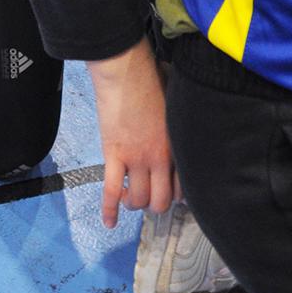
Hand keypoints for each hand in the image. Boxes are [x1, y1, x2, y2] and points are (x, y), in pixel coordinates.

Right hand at [88, 39, 176, 228]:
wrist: (125, 70)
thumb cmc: (152, 79)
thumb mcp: (174, 105)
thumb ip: (178, 126)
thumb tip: (182, 130)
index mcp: (176, 146)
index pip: (182, 188)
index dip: (175, 195)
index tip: (169, 192)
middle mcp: (159, 158)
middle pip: (160, 201)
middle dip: (154, 204)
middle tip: (147, 194)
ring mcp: (135, 159)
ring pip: (137, 200)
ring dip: (133, 203)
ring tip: (128, 194)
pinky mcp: (113, 155)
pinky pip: (110, 191)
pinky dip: (109, 210)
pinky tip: (109, 222)